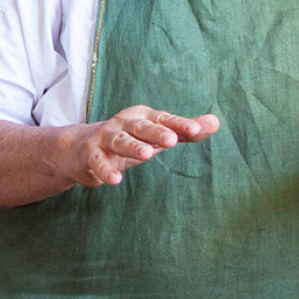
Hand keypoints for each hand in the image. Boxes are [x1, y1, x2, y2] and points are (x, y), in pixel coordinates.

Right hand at [64, 106, 219, 187]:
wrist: (82, 149)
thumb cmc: (130, 140)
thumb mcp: (158, 136)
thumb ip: (185, 131)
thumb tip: (216, 122)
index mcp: (144, 117)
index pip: (165, 119)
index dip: (180, 125)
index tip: (196, 130)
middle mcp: (125, 123)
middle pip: (143, 127)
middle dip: (157, 132)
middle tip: (172, 140)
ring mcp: (106, 137)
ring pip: (121, 141)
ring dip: (133, 147)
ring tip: (147, 155)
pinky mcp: (91, 154)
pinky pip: (98, 161)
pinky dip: (106, 170)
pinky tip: (114, 180)